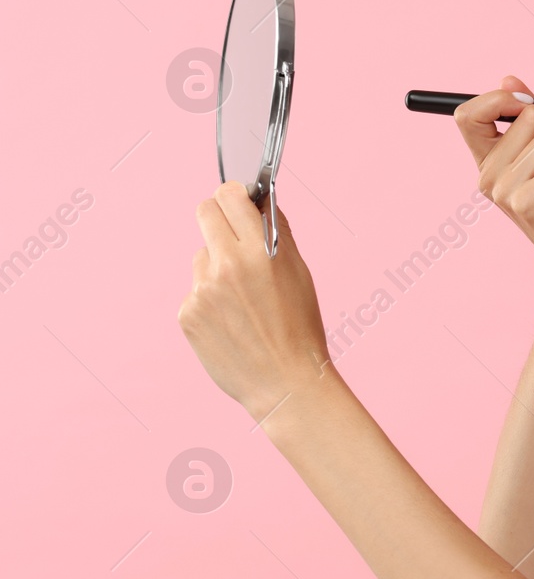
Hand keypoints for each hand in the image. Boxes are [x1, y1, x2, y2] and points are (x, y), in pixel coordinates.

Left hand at [179, 183, 338, 422]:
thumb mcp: (300, 274)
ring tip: (242, 299)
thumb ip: (278, 234)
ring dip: (216, 266)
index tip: (240, 203)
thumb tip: (260, 204)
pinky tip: (231, 321)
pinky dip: (210, 300)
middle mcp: (227, 265)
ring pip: (201, 256)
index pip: (229, 196)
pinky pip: (195, 290)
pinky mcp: (187, 313)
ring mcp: (202, 290)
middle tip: (232, 235)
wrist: (286, 383)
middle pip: (204, 213)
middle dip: (217, 218)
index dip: (235, 196)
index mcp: (260, 250)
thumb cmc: (300, 329)